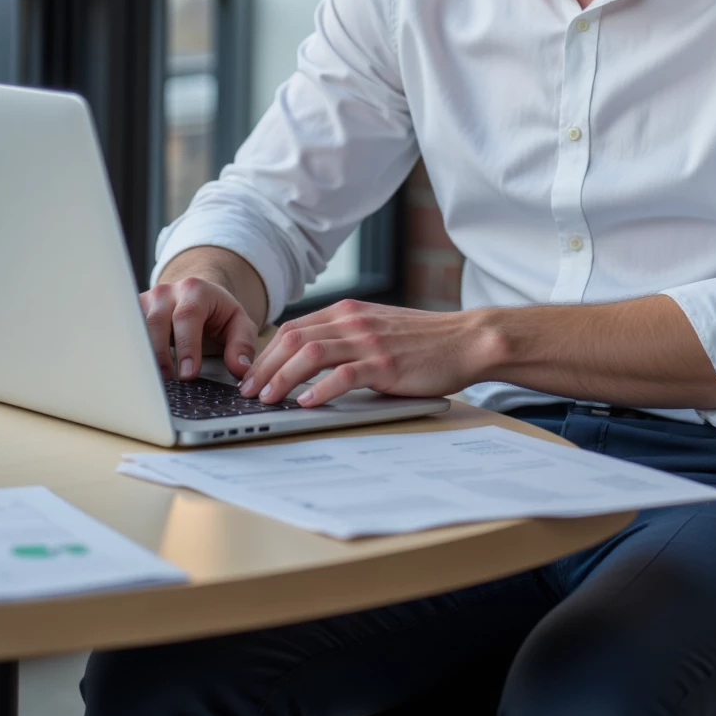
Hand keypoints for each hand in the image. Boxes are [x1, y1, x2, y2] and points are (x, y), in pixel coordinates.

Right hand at [140, 277, 259, 382]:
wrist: (196, 296)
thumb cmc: (218, 313)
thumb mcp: (238, 324)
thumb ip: (242, 344)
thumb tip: (240, 369)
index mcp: (195, 290)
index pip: (188, 315)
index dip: (187, 345)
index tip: (188, 373)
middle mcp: (167, 292)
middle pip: (156, 322)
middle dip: (161, 354)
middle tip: (168, 382)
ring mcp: (146, 301)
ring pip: (136, 327)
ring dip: (142, 356)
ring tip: (151, 382)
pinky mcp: (133, 313)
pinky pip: (127, 332)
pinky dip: (130, 352)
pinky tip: (136, 371)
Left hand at [238, 298, 495, 406]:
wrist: (466, 340)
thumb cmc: (424, 340)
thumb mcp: (379, 327)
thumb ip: (347, 335)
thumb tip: (309, 358)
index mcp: (349, 312)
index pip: (294, 328)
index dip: (266, 353)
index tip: (251, 376)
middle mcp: (354, 322)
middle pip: (293, 339)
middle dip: (264, 367)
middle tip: (249, 392)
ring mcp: (369, 342)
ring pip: (310, 354)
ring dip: (282, 378)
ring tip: (267, 399)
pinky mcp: (385, 365)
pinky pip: (342, 375)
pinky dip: (319, 390)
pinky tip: (306, 403)